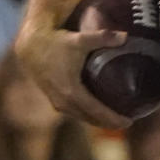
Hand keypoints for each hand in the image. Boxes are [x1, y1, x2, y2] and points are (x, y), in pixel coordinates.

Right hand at [16, 23, 131, 129]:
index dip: (114, 119)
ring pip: (82, 117)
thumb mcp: (80, 40)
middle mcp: (65, 102)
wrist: (30, 45)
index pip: (97, 112)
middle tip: (126, 122)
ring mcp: (58, 103)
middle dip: (109, 123)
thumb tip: (125, 36)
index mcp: (72, 92)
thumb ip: (103, 37)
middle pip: (91, 119)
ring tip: (114, 120)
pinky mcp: (54, 100)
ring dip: (98, 121)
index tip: (129, 122)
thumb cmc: (55, 42)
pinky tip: (95, 113)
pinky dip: (87, 115)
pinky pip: (74, 113)